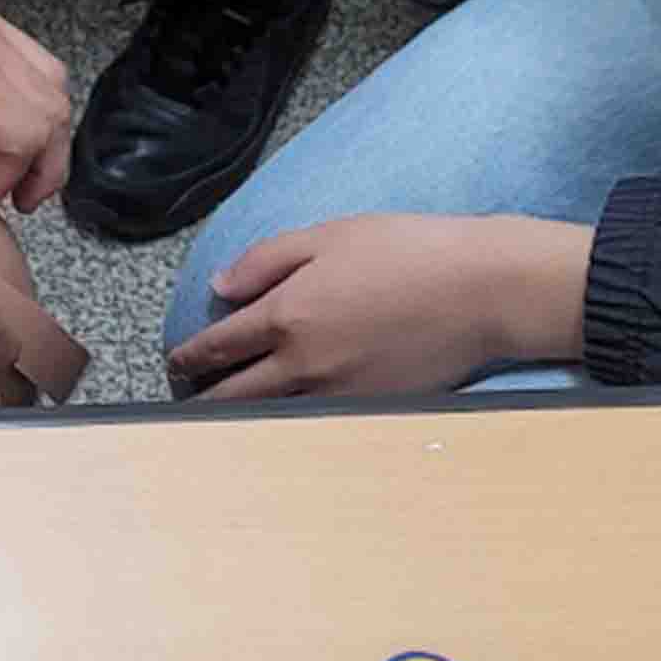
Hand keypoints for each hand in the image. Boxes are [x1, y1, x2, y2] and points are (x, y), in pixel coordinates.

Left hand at [169, 213, 591, 403]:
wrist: (483, 290)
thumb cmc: (409, 251)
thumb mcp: (330, 235)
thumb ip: (267, 261)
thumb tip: (221, 288)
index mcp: (287, 315)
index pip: (219, 346)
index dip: (191, 356)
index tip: (177, 362)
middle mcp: (304, 365)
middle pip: (233, 396)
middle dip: (202, 398)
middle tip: (186, 400)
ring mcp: (337, 396)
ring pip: (269, 419)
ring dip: (239, 419)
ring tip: (221, 419)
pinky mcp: (371, 412)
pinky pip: (312, 425)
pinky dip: (287, 425)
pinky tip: (282, 420)